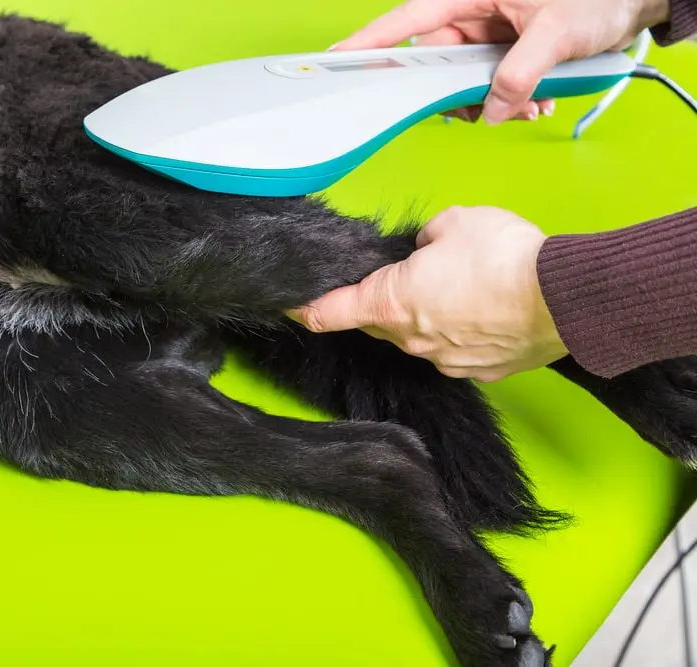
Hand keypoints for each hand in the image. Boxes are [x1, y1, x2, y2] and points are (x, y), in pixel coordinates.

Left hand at [288, 206, 568, 381]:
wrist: (566, 298)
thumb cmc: (503, 256)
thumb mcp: (454, 222)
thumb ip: (426, 237)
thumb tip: (426, 247)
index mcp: (390, 303)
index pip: (328, 313)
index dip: (304, 308)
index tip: (290, 306)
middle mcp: (411, 341)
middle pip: (378, 323)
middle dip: (383, 302)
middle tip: (407, 275)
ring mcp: (446, 362)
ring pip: (420, 337)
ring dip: (430, 315)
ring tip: (464, 287)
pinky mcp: (481, 372)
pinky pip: (458, 350)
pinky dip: (464, 332)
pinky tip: (489, 310)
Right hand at [330, 0, 670, 124]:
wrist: (635, 1)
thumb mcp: (556, 33)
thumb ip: (518, 75)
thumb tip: (491, 111)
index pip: (407, 21)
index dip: (370, 42)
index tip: (336, 59)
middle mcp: (472, 13)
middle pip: (435, 63)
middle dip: (458, 94)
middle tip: (489, 109)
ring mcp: (488, 33)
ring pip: (462, 80)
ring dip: (489, 102)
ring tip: (527, 106)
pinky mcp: (504, 50)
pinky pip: (488, 83)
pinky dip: (507, 100)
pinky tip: (533, 103)